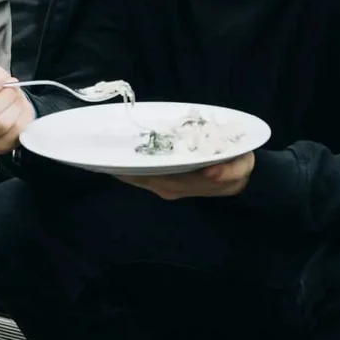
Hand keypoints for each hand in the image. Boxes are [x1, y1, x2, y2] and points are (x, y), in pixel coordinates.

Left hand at [113, 152, 254, 201]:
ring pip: (139, 178)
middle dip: (120, 167)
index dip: (132, 170)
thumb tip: (212, 172)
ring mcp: (167, 188)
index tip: (110, 160)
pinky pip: (143, 176)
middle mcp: (171, 189)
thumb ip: (229, 171)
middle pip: (140, 178)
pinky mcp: (166, 183)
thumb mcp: (241, 166)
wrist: (242, 175)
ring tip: (101, 153)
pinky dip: (129, 169)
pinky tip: (116, 160)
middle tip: (97, 151)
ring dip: (121, 168)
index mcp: (184, 183)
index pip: (152, 176)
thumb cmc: (237, 166)